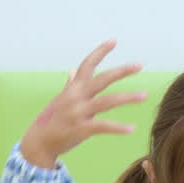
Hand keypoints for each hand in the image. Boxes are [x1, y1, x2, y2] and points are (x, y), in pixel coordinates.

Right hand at [20, 39, 147, 168]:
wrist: (38, 142)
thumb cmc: (51, 120)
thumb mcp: (59, 99)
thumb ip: (69, 84)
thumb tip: (72, 70)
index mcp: (73, 88)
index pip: (87, 64)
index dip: (100, 51)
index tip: (113, 40)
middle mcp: (76, 97)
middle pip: (102, 79)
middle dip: (121, 71)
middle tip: (139, 64)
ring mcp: (78, 112)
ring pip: (107, 101)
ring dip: (127, 98)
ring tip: (144, 95)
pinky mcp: (81, 129)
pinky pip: (103, 126)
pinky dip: (118, 128)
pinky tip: (132, 129)